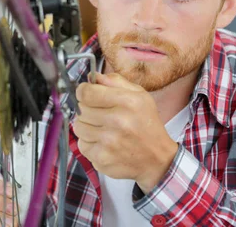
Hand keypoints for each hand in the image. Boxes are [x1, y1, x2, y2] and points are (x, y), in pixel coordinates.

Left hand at [74, 73, 178, 192]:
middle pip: (80, 109)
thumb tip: (93, 77)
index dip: (82, 91)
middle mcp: (118, 121)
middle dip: (86, 109)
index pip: (87, 92)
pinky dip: (89, 143)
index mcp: (127, 101)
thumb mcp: (140, 96)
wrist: (157, 159)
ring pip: (78, 127)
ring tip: (101, 128)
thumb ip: (116, 81)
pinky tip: (103, 142)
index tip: (85, 93)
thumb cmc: (147, 125)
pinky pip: (82, 145)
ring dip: (87, 126)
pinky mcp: (102, 158)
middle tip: (98, 113)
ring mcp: (109, 142)